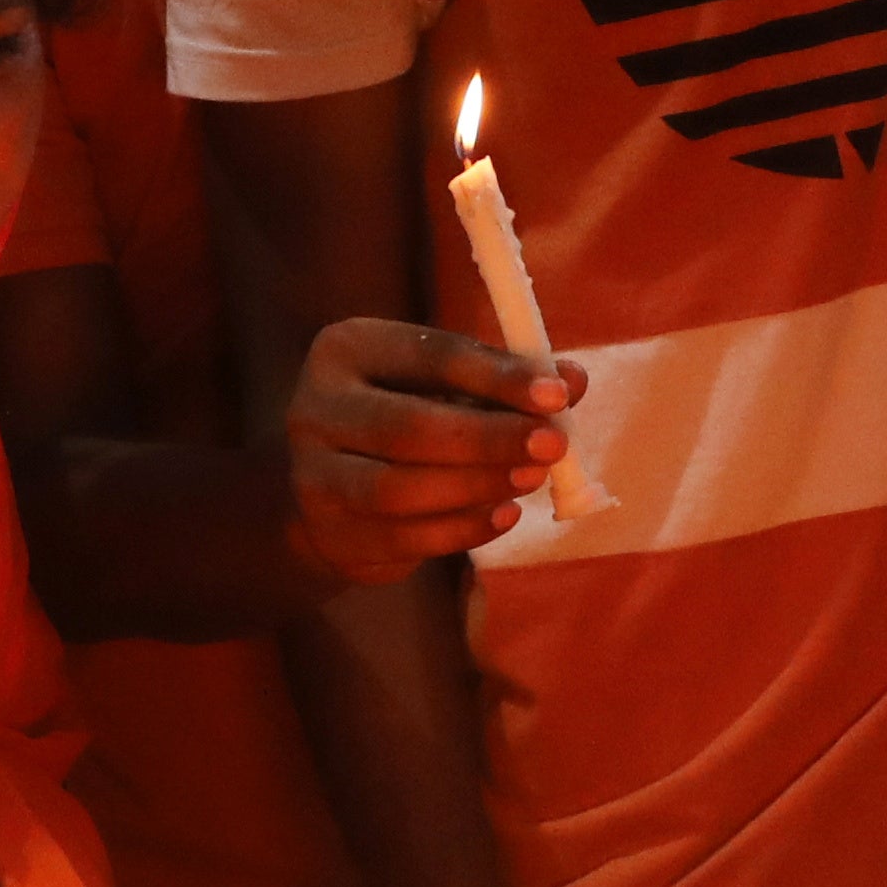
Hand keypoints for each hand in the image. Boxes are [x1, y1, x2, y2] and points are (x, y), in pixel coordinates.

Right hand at [283, 316, 573, 583]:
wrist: (331, 490)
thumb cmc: (404, 418)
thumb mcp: (447, 385)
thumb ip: (506, 381)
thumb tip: (573, 380)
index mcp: (347, 349)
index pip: (428, 356)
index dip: (497, 376)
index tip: (557, 394)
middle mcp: (315, 407)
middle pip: (408, 428)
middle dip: (489, 439)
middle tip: (553, 446)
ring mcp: (313, 476)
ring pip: (400, 490)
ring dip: (477, 486)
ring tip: (530, 479)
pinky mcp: (328, 534)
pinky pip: (404, 538)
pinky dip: (463, 529)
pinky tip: (504, 515)